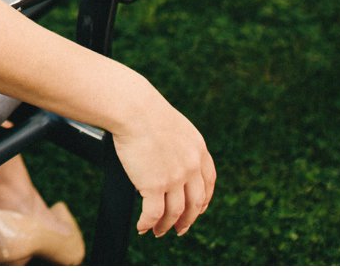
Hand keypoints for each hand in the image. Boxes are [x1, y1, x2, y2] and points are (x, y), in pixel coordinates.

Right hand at [111, 94, 215, 238]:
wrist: (132, 108)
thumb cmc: (143, 110)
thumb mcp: (173, 125)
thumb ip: (178, 144)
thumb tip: (168, 156)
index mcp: (198, 149)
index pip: (208, 182)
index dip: (203, 200)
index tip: (197, 209)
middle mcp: (191, 166)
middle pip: (195, 203)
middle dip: (187, 219)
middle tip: (179, 228)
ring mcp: (174, 178)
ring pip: (175, 212)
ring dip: (166, 226)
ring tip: (158, 231)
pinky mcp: (154, 185)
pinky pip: (153, 213)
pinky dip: (148, 223)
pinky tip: (142, 226)